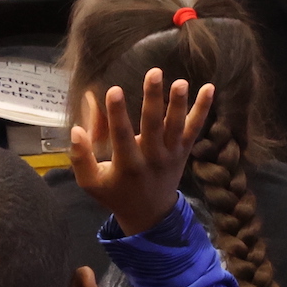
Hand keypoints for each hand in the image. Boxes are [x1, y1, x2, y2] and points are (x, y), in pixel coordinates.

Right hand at [68, 68, 213, 235]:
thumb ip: (81, 158)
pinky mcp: (184, 151)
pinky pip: (195, 129)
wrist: (149, 214)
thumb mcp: (91, 183)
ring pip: (177, 126)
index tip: (113, 90)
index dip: (117, 113)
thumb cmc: (115, 194)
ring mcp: (171, 154)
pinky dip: (203, 109)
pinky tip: (210, 88)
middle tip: (154, 73)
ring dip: (180, 103)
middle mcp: (152, 158)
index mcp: (127, 165)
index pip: (121, 135)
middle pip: (153, 124)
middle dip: (153, 98)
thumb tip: (76, 130)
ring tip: (181, 82)